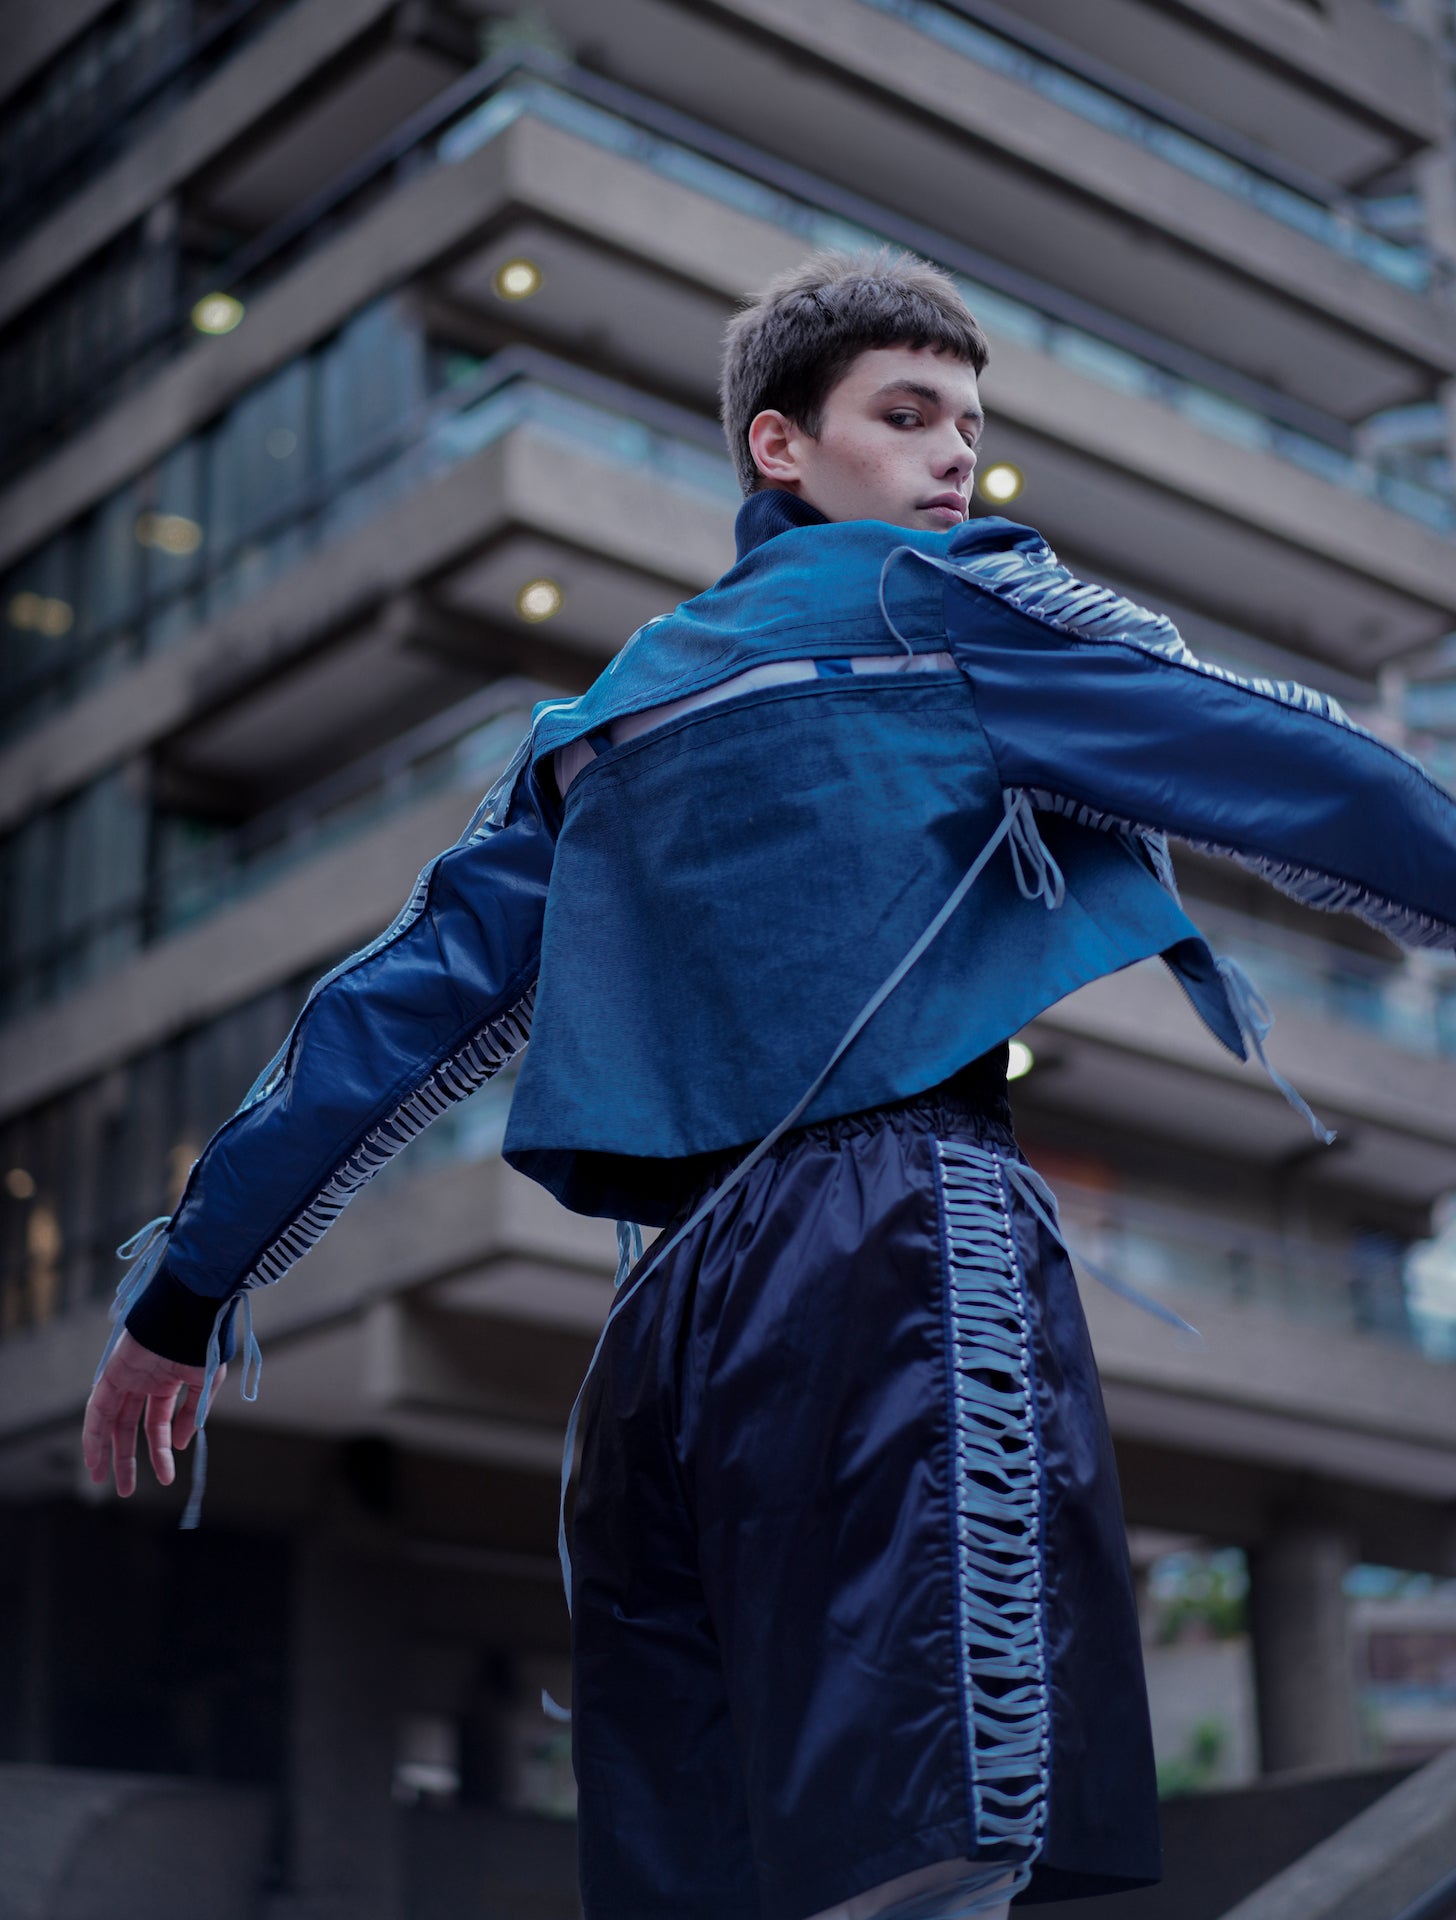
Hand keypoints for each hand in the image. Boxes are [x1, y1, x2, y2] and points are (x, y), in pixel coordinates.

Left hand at [82, 1329, 225, 1496]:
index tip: (166, 1476)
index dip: (160, 1451)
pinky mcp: (112, 1373)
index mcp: (166, 1382)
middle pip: (128, 1428)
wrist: (192, 1310)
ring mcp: (126, 1378)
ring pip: (109, 1422)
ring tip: (102, 1480)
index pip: (158, 1423)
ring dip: (104, 1451)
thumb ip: (192, 1413)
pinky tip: (93, 1456)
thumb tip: (179, 1443)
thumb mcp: (205, 1381)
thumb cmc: (203, 1340)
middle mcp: (143, 1383)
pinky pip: (97, 1408)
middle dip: (126, 1459)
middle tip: (126, 1490)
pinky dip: (93, 1432)